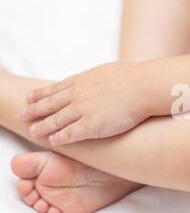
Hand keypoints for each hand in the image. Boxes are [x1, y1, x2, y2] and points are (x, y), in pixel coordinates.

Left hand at [22, 62, 149, 144]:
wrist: (142, 87)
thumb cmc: (133, 79)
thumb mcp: (108, 72)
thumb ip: (97, 79)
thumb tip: (99, 80)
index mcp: (82, 80)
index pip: (55, 88)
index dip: (40, 94)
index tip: (29, 97)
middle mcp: (78, 94)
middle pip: (50, 103)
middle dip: (35, 109)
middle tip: (24, 114)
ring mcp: (82, 110)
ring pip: (56, 119)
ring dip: (43, 126)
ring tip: (34, 131)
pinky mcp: (91, 126)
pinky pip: (69, 134)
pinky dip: (59, 137)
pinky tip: (53, 141)